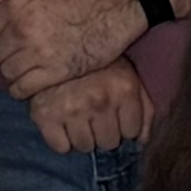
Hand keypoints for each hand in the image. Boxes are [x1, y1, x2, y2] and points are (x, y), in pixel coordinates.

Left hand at [0, 0, 153, 99]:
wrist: (115, 5)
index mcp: (16, 7)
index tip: (3, 40)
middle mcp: (22, 30)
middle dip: (1, 56)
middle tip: (13, 57)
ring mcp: (38, 53)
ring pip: (6, 72)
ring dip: (10, 73)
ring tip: (22, 70)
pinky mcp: (56, 72)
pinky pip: (23, 89)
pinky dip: (20, 90)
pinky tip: (27, 85)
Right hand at [25, 59, 149, 157]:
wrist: (52, 44)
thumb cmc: (95, 63)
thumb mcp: (126, 75)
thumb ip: (144, 107)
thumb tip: (143, 140)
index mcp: (124, 89)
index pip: (131, 132)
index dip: (123, 125)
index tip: (114, 115)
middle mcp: (100, 101)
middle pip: (108, 142)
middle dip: (103, 132)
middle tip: (93, 116)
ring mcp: (72, 109)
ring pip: (85, 146)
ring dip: (82, 137)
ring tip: (76, 119)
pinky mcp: (45, 116)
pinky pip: (60, 147)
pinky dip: (60, 140)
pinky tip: (60, 124)